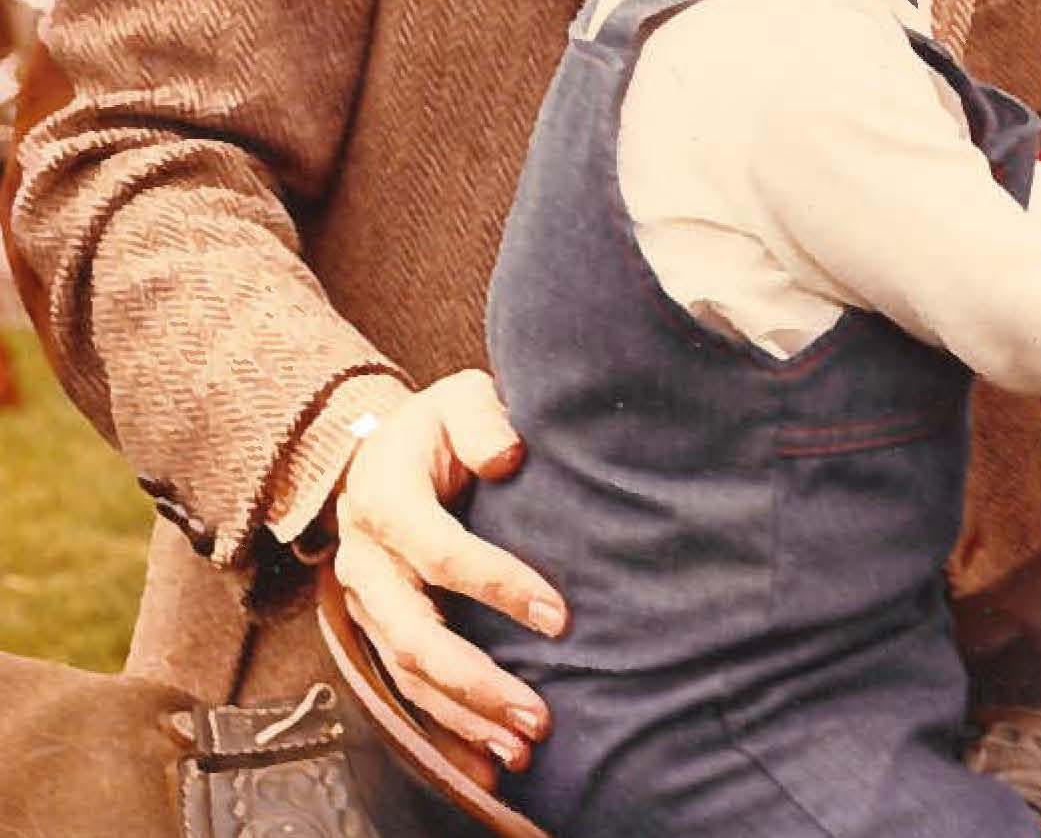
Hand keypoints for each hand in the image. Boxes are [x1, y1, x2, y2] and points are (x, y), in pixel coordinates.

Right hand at [333, 370, 566, 776]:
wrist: (378, 451)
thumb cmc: (434, 425)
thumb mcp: (457, 398)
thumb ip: (481, 419)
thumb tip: (509, 455)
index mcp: (384, 498)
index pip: (439, 551)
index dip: (497, 584)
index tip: (558, 613)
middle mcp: (366, 559)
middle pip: (414, 634)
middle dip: (477, 680)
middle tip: (539, 712)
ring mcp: (366, 602)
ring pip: (407, 673)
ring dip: (464, 716)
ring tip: (522, 746)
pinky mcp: (378, 629)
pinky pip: (406, 687)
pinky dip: (445, 727)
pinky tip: (486, 759)